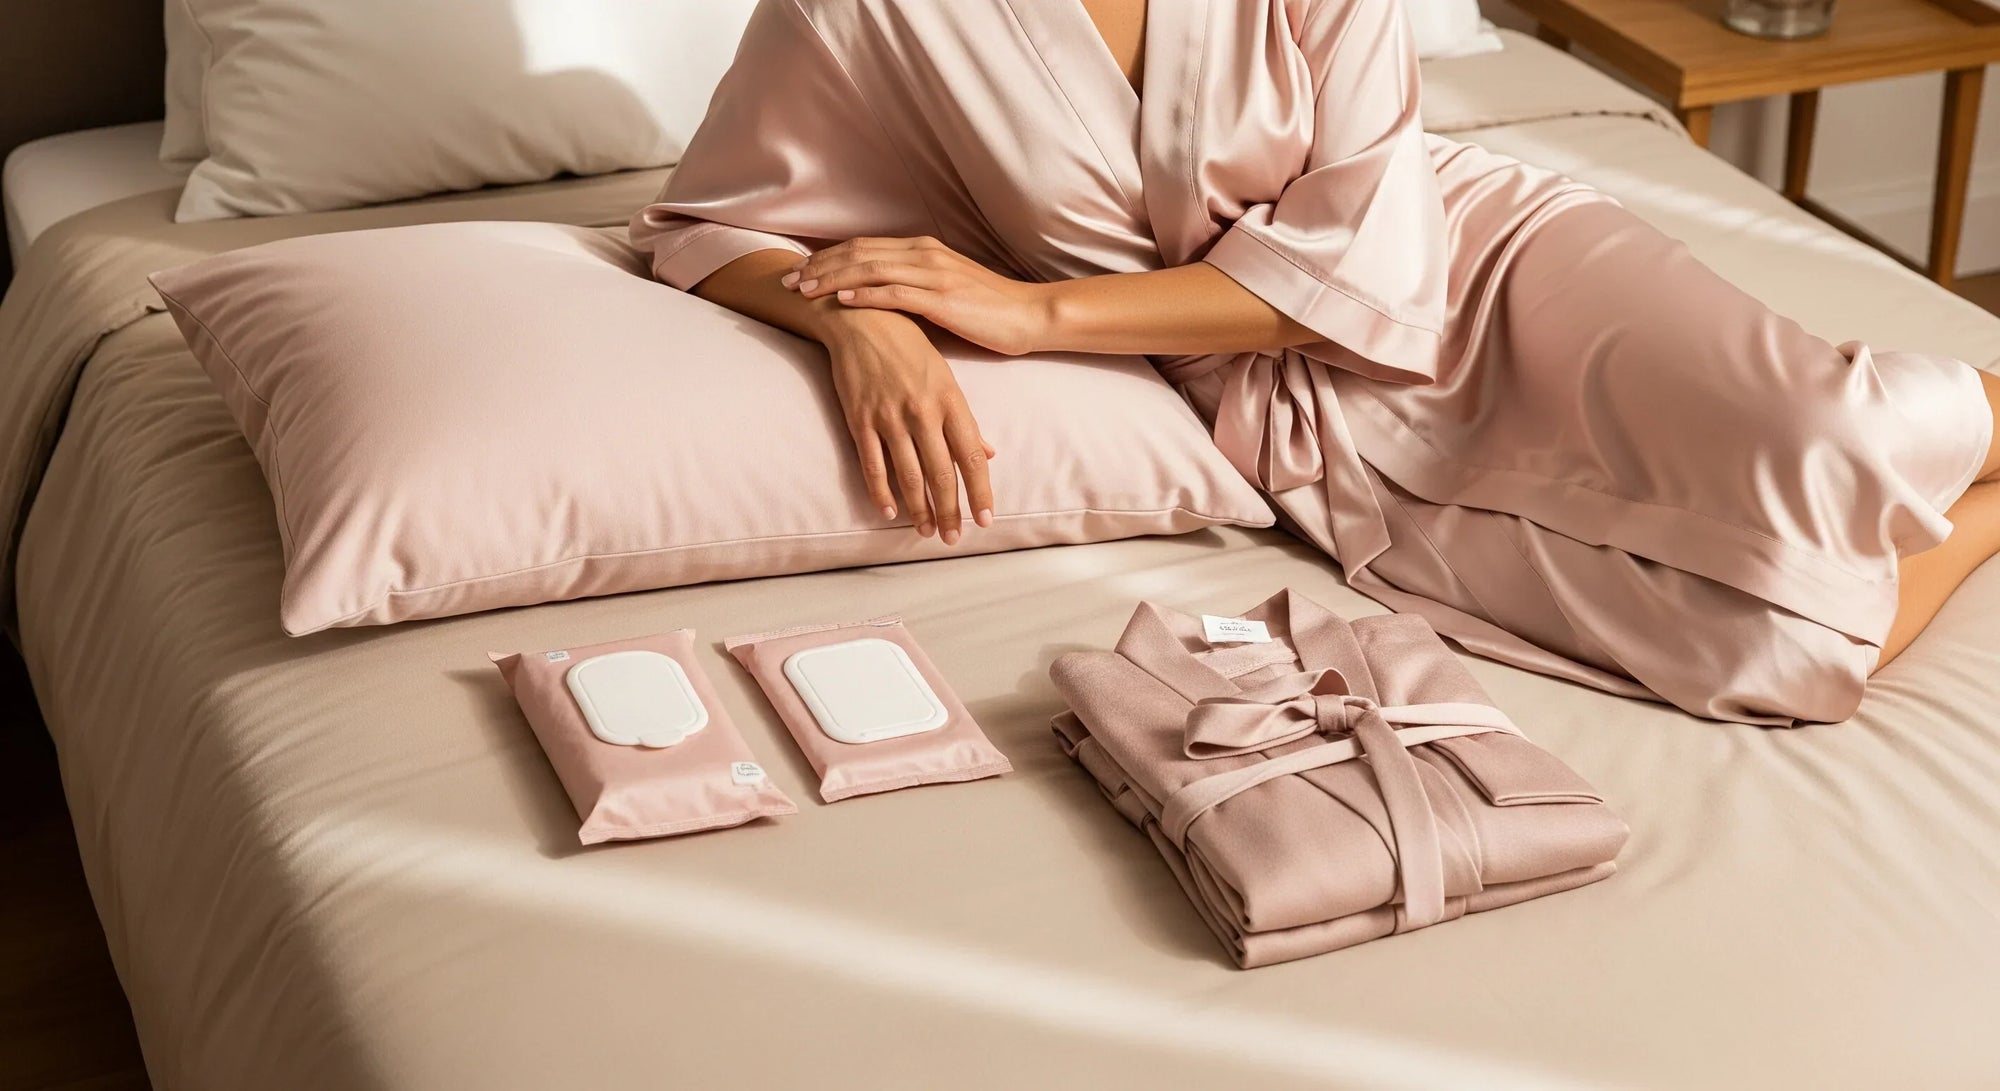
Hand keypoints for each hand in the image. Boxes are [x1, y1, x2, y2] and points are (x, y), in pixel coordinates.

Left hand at [784, 237, 1051, 356]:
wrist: (1028, 315)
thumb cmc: (989, 309)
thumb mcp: (945, 289)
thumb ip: (913, 285)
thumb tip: (878, 296)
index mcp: (922, 249)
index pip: (863, 247)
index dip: (827, 258)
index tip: (799, 273)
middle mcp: (924, 253)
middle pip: (858, 253)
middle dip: (818, 267)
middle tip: (788, 282)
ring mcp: (933, 273)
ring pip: (870, 268)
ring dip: (832, 280)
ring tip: (804, 292)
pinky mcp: (942, 298)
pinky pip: (895, 292)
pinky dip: (865, 295)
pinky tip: (842, 301)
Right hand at [819, 309, 995, 544]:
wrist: (861, 318)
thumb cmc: (910, 347)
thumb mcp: (946, 378)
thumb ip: (966, 421)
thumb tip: (989, 454)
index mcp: (950, 401)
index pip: (971, 458)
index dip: (980, 492)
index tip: (985, 521)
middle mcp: (922, 412)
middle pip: (941, 474)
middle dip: (950, 511)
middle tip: (953, 538)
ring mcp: (889, 417)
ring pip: (909, 475)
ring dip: (919, 509)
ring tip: (927, 532)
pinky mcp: (860, 418)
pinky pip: (872, 464)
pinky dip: (881, 491)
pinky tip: (890, 512)